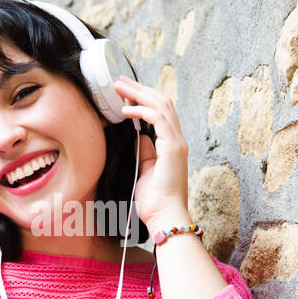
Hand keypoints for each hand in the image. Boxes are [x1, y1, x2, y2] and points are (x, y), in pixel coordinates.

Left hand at [113, 77, 191, 228]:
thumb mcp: (145, 172)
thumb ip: (145, 153)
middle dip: (140, 89)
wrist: (165, 217)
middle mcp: (177, 140)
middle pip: (162, 103)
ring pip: (161, 105)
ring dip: (139, 93)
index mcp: (172, 145)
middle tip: (120, 80)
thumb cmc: (155, 202)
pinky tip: (126, 109)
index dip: (143, 99)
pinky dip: (141, 110)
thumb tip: (139, 137)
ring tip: (119, 87)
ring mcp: (177, 143)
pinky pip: (158, 119)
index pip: (160, 112)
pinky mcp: (173, 148)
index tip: (124, 93)